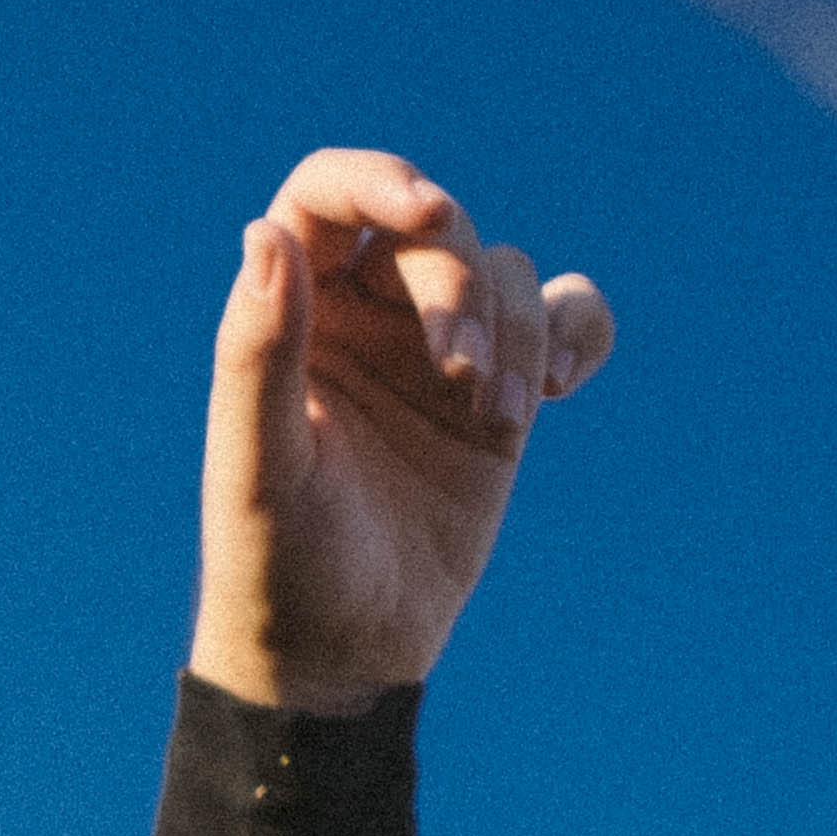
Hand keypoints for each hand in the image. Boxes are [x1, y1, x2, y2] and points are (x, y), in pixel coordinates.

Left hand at [189, 147, 611, 712]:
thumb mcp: (259, 467)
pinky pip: (565, 318)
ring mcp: (438, 354)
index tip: (426, 211)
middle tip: (456, 372)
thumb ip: (257, 354)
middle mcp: (364, 317)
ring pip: (505, 273)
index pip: (326, 196)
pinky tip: (560, 389)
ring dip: (518, 331)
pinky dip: (579, 333)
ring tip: (498, 417)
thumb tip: (267, 237)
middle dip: (459, 285)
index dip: (376, 180)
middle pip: (434, 232)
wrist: (341, 655)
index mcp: (292, 315)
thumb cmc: (277, 564)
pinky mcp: (500, 399)